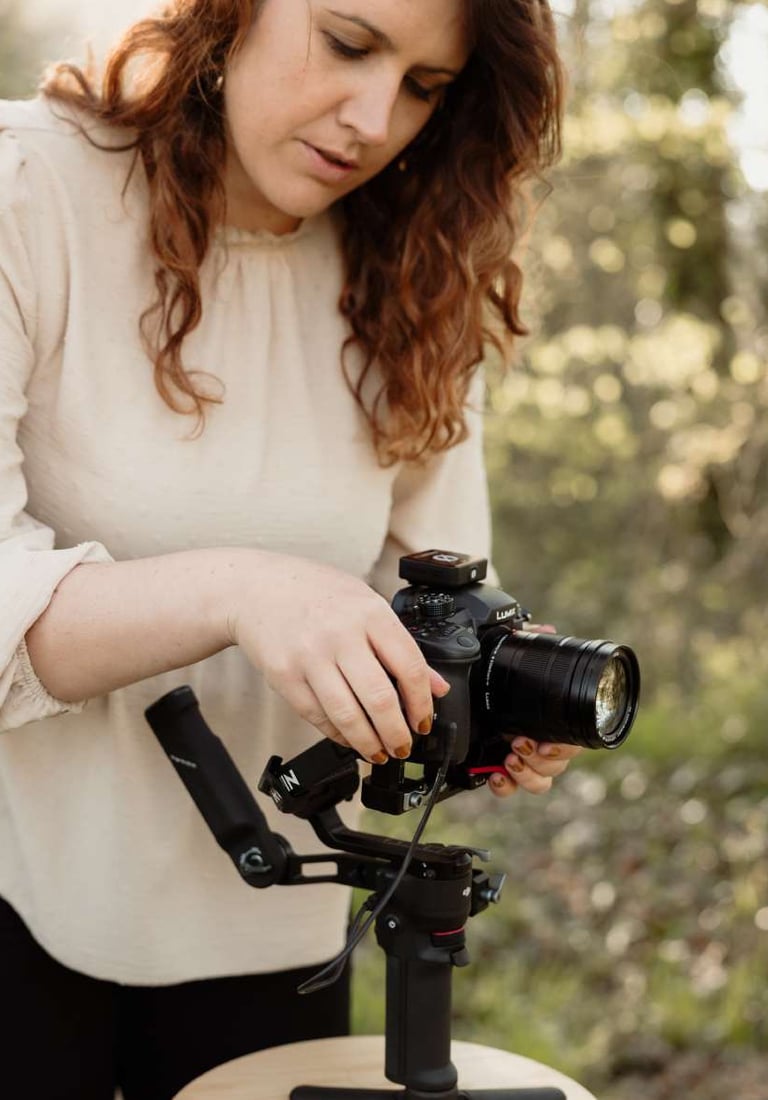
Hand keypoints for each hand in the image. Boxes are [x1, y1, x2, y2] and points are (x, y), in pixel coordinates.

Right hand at [227, 553, 449, 762]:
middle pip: (380, 699)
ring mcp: (309, 656)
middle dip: (397, 733)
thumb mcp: (366, 605)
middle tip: (403, 746)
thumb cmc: (316, 594)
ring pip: (347, 715)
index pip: (409, 666)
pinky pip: (317, 716)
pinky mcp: (284, 675)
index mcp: (370, 613)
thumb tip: (436, 685)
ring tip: (379, 751)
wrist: (258, 588)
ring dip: (368, 742)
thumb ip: (401, 645)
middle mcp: (340, 634)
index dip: (422, 703)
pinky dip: (337, 734)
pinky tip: (349, 737)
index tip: (423, 721)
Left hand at [485, 620, 581, 797]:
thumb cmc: (494, 676)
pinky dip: (506, 787)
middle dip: (540, 758)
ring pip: (540, 781)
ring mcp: (522, 760)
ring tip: (510, 759)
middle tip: (519, 744)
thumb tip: (545, 630)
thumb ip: (527, 641)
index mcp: (547, 721)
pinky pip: (511, 789)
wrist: (463, 694)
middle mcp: (539, 743)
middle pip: (556, 765)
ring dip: (527, 773)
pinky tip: (495, 777)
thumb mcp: (509, 656)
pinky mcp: (499, 770)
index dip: (563, 747)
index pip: (570, 742)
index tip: (547, 742)